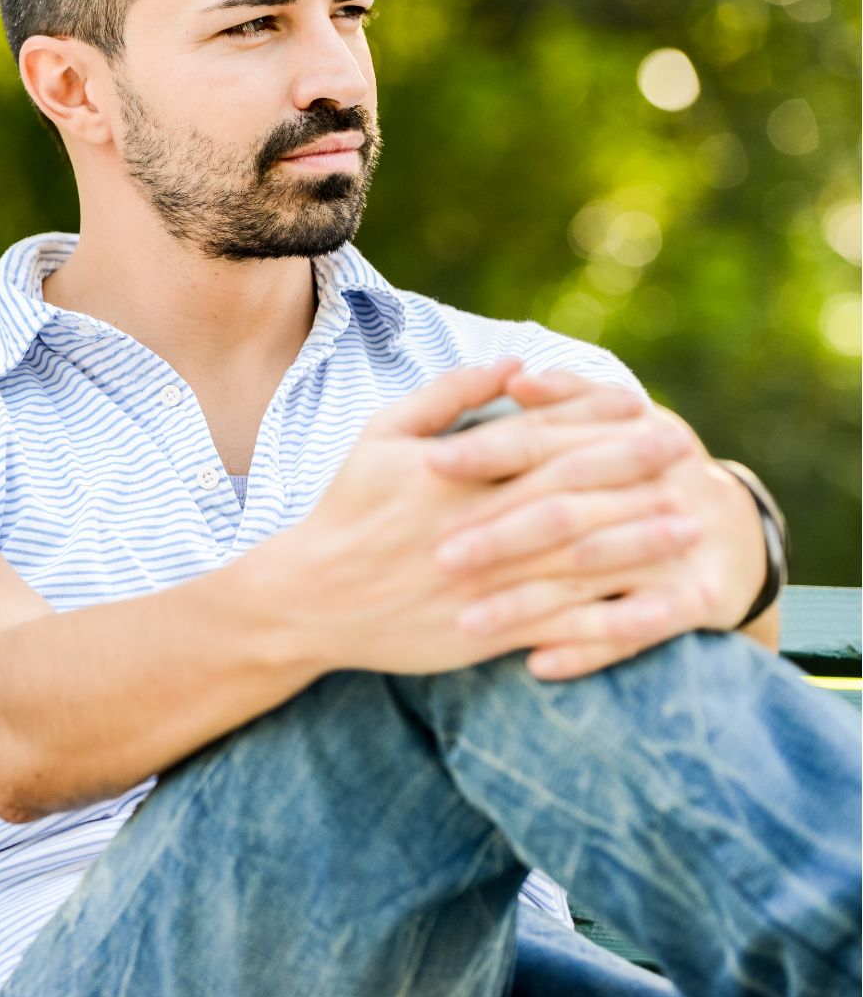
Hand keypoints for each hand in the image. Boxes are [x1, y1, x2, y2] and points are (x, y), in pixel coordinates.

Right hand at [280, 360, 697, 676]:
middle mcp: (474, 526)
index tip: (641, 407)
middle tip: (685, 452)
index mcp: (451, 475)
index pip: (538, 438)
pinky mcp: (488, 633)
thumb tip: (513, 362)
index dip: (593, 420)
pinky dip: (610, 618)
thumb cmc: (345, 510)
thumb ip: (446, 396)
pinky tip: (651, 605)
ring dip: (639, 541)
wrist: (307, 600)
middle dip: (633, 470)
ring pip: (576, 559)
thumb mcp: (379, 436)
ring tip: (689, 523)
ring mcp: (484, 584)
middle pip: (571, 492)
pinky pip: (561, 626)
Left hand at [430, 370, 765, 678]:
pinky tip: (538, 665)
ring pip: (590, 576)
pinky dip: (588, 648)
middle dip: (500, 535)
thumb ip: (562, 399)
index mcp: (623, 437)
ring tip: (468, 624)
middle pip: (563, 512)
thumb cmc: (642, 465)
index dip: (488, 449)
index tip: (431, 463)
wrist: (731, 529)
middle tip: (440, 555)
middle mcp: (650, 490)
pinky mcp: (695, 600)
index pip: (544, 440)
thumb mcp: (612, 421)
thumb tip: (515, 377)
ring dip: (528, 604)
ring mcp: (673, 549)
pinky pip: (637, 629)